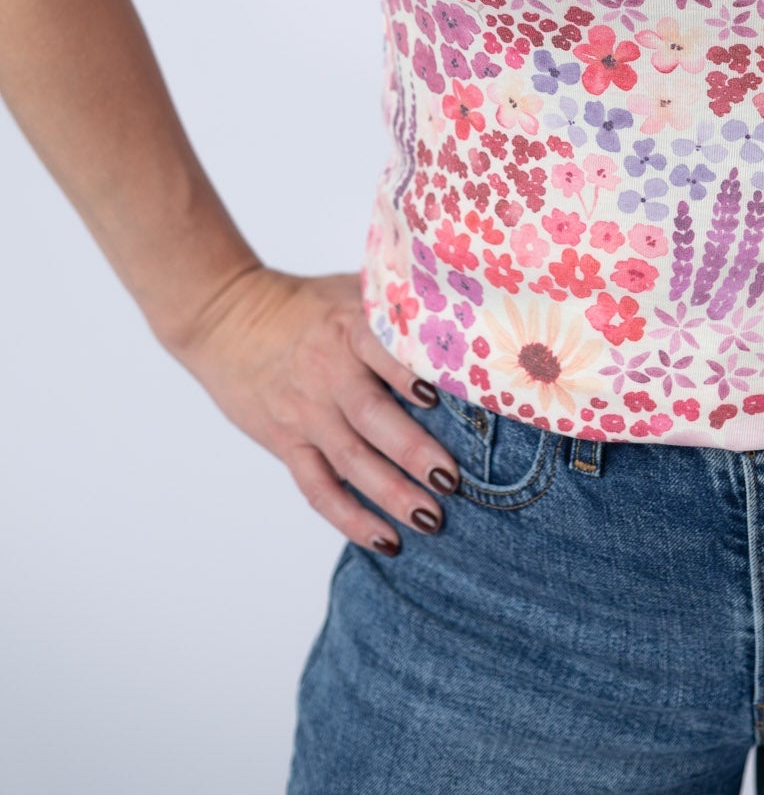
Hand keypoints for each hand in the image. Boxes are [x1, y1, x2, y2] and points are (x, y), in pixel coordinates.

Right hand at [166, 264, 460, 554]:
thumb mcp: (351, 289)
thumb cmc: (308, 304)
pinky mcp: (286, 441)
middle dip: (412, 451)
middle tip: (451, 482)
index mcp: (349, 327)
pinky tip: (386, 540)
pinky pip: (318, 487)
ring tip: (430, 518)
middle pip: (371, 416)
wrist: (228, 318)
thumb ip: (398, 305)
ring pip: (350, 460)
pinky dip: (350, 518)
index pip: (382, 349)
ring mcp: (305, 411)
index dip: (410, 373)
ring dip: (390, 493)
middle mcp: (328, 371)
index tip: (442, 396)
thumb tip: (469, 317)